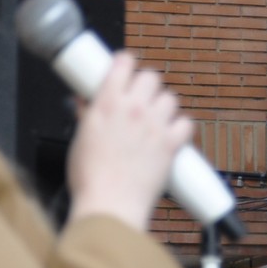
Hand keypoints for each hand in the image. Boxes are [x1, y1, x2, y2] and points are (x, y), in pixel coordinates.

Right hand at [67, 51, 194, 229]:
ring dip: (165, 106)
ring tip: (157, 119)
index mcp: (107, 102)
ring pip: (171, 98)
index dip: (127, 64)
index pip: (124, 62)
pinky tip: (173, 135)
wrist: (110, 205)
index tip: (127, 70)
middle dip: (147, 85)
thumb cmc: (90, 179)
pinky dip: (182, 128)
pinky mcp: (171, 144)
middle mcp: (134, 109)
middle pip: (152, 77)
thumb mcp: (80, 139)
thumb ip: (86, 116)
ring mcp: (155, 125)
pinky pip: (187, 123)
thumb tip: (83, 103)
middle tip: (142, 99)